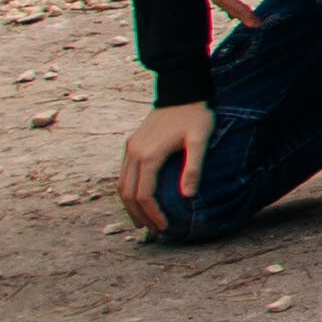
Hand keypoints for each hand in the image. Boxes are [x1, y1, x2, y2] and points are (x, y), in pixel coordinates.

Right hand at [116, 102, 208, 229]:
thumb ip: (194, 167)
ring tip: (144, 221)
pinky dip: (129, 191)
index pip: (144, 195)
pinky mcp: (132, 144)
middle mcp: (134, 153)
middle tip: (153, 231)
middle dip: (139, 215)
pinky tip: (141, 199)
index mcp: (149, 155)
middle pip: (128, 193)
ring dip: (131, 205)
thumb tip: (188, 196)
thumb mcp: (200, 140)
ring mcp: (130, 148)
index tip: (165, 227)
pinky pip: (124, 174)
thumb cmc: (195, 115)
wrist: (181, 90)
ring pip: (121, 185)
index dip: (153, 214)